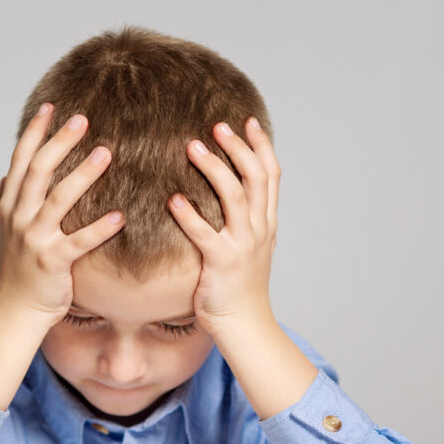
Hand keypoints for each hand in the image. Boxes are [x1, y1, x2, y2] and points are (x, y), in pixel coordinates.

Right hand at [0, 104, 123, 324]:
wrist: (15, 311)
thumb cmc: (17, 270)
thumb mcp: (6, 232)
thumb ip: (8, 201)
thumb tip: (7, 174)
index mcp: (9, 206)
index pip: (21, 160)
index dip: (35, 132)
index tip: (50, 107)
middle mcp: (19, 218)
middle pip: (39, 171)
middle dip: (60, 142)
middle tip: (83, 119)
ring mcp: (34, 240)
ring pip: (59, 199)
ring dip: (83, 174)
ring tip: (106, 153)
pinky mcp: (53, 262)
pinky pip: (79, 242)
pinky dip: (99, 228)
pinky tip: (120, 216)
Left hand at [167, 117, 279, 335]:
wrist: (244, 323)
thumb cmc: (240, 284)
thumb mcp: (252, 245)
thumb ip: (246, 217)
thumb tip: (233, 190)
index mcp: (266, 221)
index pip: (271, 174)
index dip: (261, 145)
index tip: (246, 120)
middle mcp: (259, 228)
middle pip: (255, 177)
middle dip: (237, 147)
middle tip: (216, 126)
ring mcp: (243, 245)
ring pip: (234, 196)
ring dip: (213, 168)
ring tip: (191, 147)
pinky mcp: (222, 263)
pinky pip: (204, 234)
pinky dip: (189, 214)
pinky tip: (173, 200)